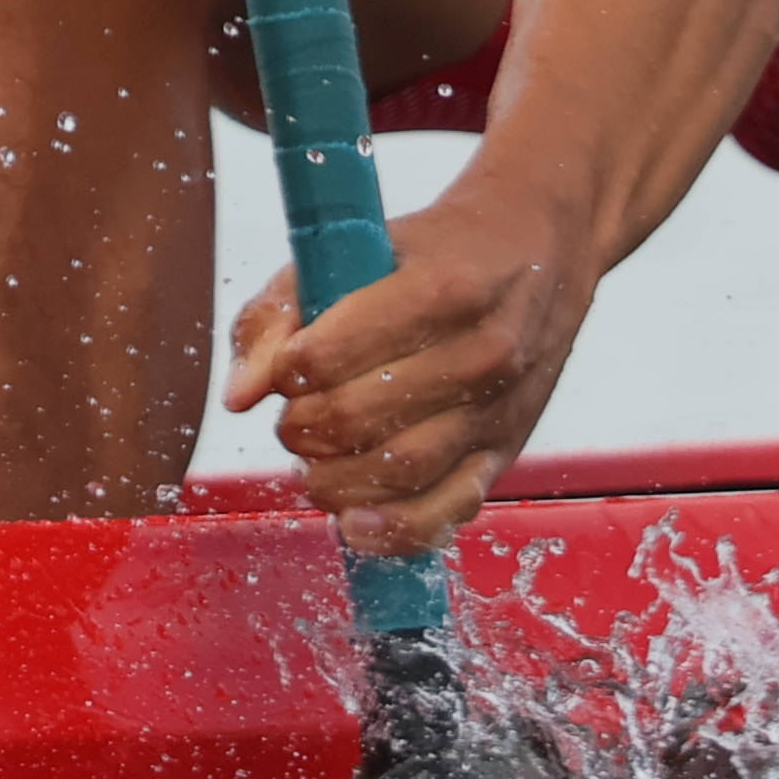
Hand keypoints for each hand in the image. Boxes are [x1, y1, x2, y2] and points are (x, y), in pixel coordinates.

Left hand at [220, 174, 594, 558]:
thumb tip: (239, 397)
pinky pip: (450, 508)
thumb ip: (278, 313)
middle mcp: (480, 353)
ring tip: (312, 461)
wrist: (539, 249)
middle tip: (292, 418)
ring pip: (403, 470)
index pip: (333, 353)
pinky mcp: (506, 450)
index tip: (283, 369)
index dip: (288, 371)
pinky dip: (395, 529)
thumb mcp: (350, 249)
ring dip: (335, 480)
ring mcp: (499, 408)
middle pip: (361, 418)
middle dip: (303, 427)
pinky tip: (353, 523)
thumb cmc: (431, 250)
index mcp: (439, 290)